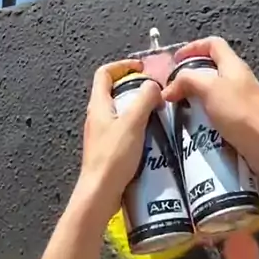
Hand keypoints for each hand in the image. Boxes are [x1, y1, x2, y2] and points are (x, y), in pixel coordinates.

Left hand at [78, 59, 160, 217]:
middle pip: (115, 93)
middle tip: (157, 93)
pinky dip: (140, 128)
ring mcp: (102, 135)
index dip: (123, 66)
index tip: (143, 68)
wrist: (100, 192)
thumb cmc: (113, 157)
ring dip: (140, 110)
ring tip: (160, 114)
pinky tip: (154, 137)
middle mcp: (97, 117)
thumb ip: (144, 100)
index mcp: (99, 105)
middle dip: (136, 89)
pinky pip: (125, 131)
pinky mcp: (109, 150)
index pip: (105, 74)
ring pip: (122, 113)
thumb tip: (153, 86)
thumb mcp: (133, 123)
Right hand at [162, 37, 258, 173]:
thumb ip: (187, 80)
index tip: (175, 60)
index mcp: (233, 64)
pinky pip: (218, 108)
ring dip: (195, 95)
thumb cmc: (238, 111)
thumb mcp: (209, 88)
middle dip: (191, 74)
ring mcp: (242, 98)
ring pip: (213, 89)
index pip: (213, 44)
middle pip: (211, 67)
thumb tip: (169, 89)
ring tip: (179, 106)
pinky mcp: (241, 117)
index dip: (193, 47)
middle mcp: (239, 78)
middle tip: (174, 88)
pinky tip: (195, 122)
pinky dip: (204, 111)